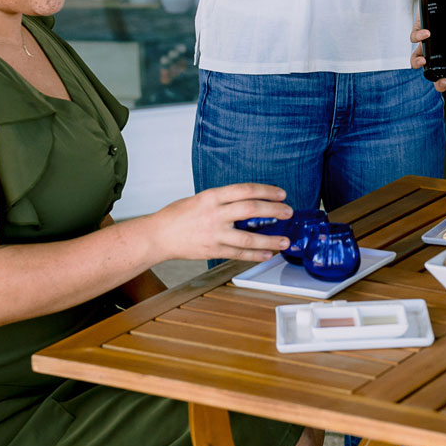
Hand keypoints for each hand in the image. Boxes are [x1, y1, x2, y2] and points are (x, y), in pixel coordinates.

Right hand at [150, 183, 293, 262]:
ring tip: (285, 241)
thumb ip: (224, 200)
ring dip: (269, 240)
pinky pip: (238, 254)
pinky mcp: (212, 251)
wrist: (157, 236)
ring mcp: (214, 234)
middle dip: (274, 211)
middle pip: (251, 210)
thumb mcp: (202, 198)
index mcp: (212, 196)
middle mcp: (214, 214)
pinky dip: (254, 255)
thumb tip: (251, 201)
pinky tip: (267, 254)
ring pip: (248, 238)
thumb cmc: (178, 215)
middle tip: (288, 212)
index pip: (245, 190)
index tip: (281, 194)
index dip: (266, 191)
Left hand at [411, 0, 445, 91]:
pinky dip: (419, 38)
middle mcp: (438, 49)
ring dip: (418, 63)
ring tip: (424, 61)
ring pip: (418, 58)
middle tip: (441, 81)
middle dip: (436, 81)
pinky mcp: (418, 29)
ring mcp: (427, 41)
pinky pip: (414, 38)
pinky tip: (428, 34)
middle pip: (433, 71)